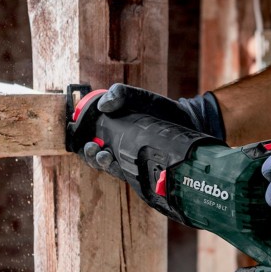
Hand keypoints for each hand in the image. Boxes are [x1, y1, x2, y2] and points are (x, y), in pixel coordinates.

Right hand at [81, 84, 224, 180]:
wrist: (189, 121)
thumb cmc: (160, 108)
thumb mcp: (139, 97)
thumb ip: (121, 94)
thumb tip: (103, 106)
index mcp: (112, 132)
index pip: (90, 141)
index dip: (81, 142)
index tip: (82, 138)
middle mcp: (119, 148)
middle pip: (96, 158)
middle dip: (91, 156)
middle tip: (95, 149)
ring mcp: (132, 160)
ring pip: (110, 168)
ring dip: (103, 164)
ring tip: (105, 156)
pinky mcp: (146, 171)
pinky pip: (130, 177)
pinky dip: (123, 173)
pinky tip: (123, 167)